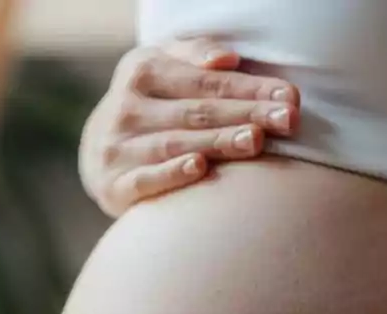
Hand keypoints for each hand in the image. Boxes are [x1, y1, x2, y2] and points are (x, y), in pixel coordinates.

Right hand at [79, 37, 299, 217]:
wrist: (97, 153)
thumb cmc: (149, 106)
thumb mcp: (163, 67)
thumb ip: (194, 55)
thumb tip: (226, 59)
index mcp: (142, 69)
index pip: (205, 80)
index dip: (249, 87)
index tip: (289, 97)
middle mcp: (126, 106)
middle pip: (196, 111)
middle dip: (245, 114)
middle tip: (286, 120)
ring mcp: (117, 147)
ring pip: (175, 143)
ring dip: (218, 142)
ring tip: (254, 140)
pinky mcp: (112, 184)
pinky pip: (145, 179)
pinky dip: (172, 173)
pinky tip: (200, 167)